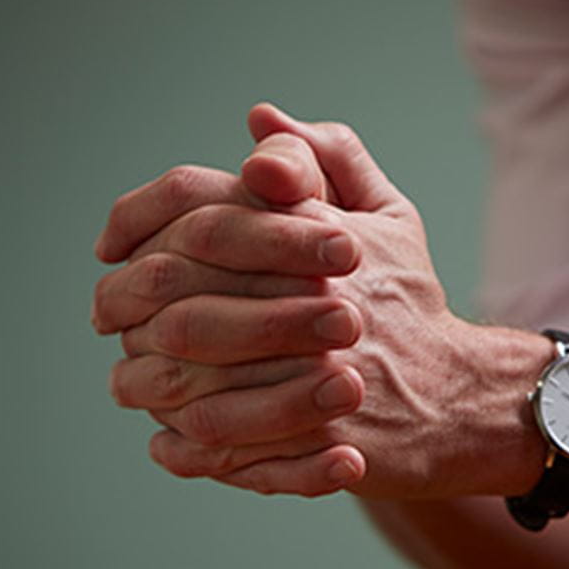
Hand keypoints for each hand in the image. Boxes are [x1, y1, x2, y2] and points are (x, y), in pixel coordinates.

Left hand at [144, 104, 551, 499]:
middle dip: (129, 311)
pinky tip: (166, 439)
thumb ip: (329, 159)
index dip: (139, 227)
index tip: (109, 248)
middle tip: (108, 319)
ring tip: (130, 383)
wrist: (461, 398)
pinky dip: (184, 448)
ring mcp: (318, 377)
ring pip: (194, 384)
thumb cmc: (411, 305)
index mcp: (324, 241)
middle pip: (183, 304)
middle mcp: (319, 303)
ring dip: (147, 385)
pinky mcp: (320, 441)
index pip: (204, 216)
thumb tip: (260, 120)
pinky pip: (227, 448)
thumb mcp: (389, 216)